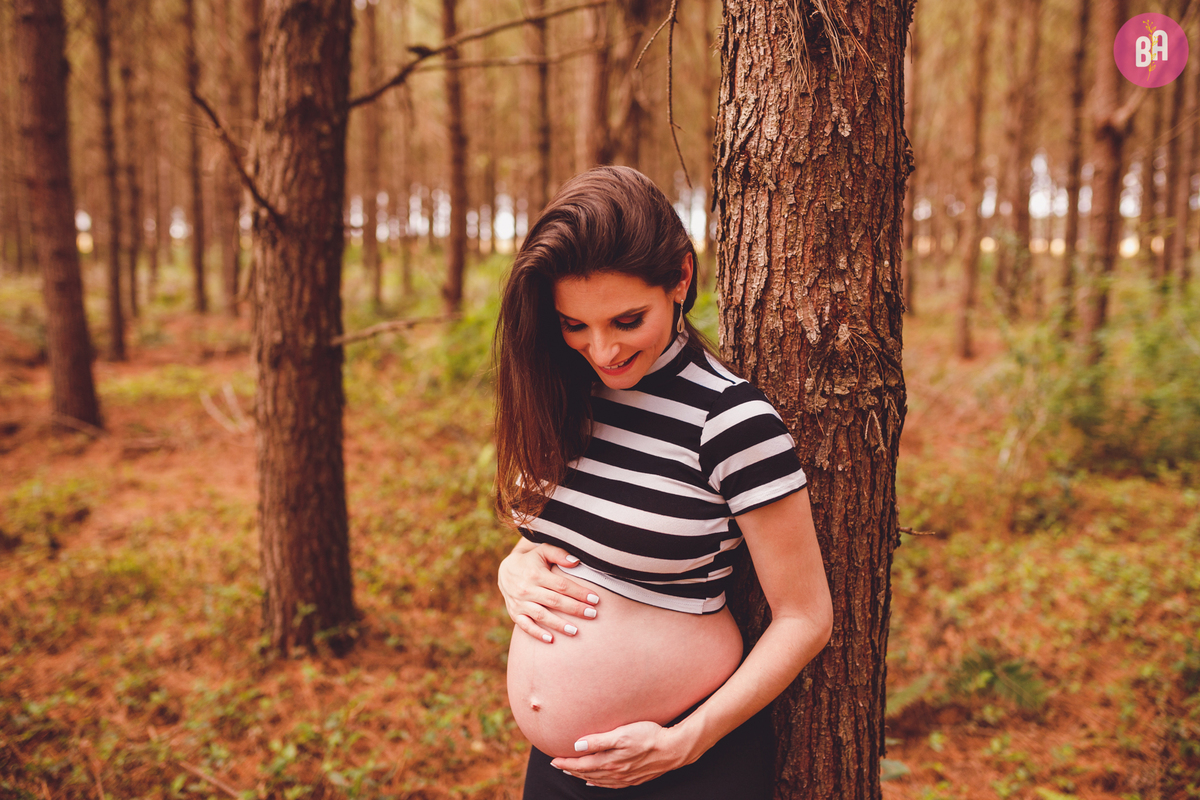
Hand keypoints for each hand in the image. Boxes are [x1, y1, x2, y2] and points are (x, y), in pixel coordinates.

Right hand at [497, 541, 599, 642]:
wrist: (505, 570)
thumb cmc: (531, 561)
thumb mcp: (543, 551)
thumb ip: (559, 554)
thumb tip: (576, 562)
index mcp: (536, 574)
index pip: (562, 585)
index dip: (579, 592)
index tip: (595, 599)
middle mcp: (527, 589)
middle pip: (555, 601)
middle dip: (575, 609)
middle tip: (592, 614)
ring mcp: (520, 602)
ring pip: (541, 615)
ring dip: (559, 624)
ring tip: (575, 631)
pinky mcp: (514, 613)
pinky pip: (525, 626)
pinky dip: (537, 633)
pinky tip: (551, 640)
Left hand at [549, 721, 689, 787]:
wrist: (673, 749)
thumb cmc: (648, 736)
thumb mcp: (622, 733)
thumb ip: (599, 740)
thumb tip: (577, 745)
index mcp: (610, 761)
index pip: (582, 764)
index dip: (566, 763)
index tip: (554, 759)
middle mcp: (615, 772)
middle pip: (587, 774)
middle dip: (571, 770)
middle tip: (558, 766)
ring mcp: (625, 777)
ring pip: (597, 780)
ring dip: (582, 777)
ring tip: (572, 773)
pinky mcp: (633, 778)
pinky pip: (610, 785)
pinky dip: (598, 784)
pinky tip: (594, 782)